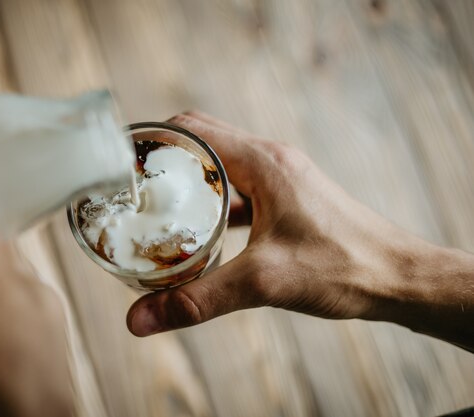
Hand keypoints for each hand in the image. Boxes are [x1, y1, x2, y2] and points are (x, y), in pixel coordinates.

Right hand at [126, 111, 473, 351]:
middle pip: (203, 143)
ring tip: (159, 212)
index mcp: (262, 162)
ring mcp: (281, 179)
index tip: (123, 165)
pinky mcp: (288, 200)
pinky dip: (215, 205)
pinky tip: (203, 235)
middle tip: (133, 192)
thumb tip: (141, 318)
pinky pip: (241, 191)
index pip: (191, 129)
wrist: (399, 276)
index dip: (152, 141)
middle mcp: (270, 160)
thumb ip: (198, 299)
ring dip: (191, 185)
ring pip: (222, 168)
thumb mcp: (263, 282)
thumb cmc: (344, 267)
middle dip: (165, 164)